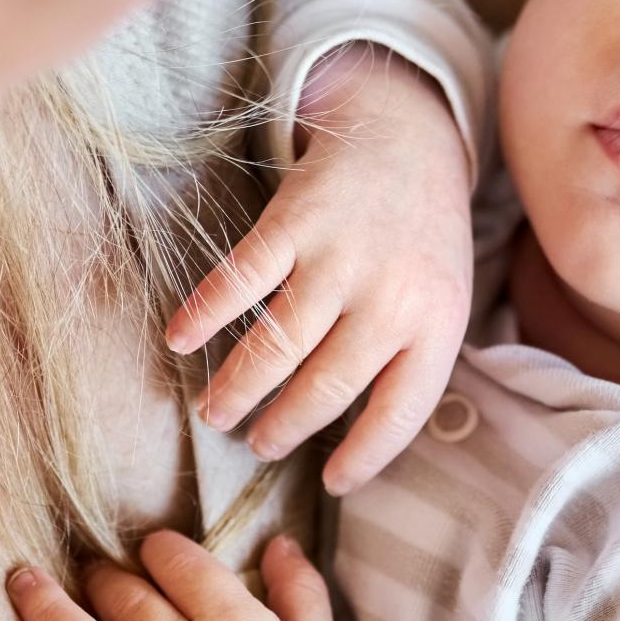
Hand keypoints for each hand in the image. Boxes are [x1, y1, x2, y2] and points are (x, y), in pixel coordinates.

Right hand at [167, 43, 473, 493]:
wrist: (404, 137)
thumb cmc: (418, 239)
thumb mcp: (441, 301)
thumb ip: (412, 361)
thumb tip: (364, 445)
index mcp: (438, 324)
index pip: (400, 412)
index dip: (364, 457)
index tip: (332, 483)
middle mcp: (391, 296)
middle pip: (327, 387)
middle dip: (284, 427)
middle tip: (258, 446)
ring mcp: (341, 256)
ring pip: (278, 345)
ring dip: (237, 387)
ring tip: (214, 412)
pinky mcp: (296, 219)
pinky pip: (241, 279)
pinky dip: (204, 313)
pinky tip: (179, 339)